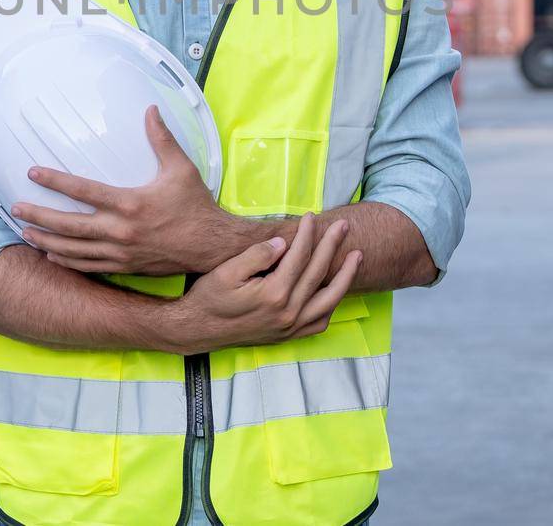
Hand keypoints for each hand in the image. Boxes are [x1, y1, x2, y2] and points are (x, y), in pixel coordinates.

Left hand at [13, 106, 238, 276]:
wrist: (211, 247)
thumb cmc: (196, 206)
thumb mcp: (181, 169)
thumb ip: (162, 139)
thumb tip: (151, 110)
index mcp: (130, 204)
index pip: (84, 191)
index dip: (56, 181)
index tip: (34, 173)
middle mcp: (121, 231)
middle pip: (69, 225)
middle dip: (39, 217)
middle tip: (15, 208)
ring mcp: (121, 252)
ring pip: (74, 249)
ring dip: (47, 241)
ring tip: (24, 232)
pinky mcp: (125, 266)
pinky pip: (89, 266)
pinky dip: (67, 262)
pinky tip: (51, 255)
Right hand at [165, 213, 360, 354]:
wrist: (197, 330)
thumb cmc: (209, 298)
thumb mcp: (226, 271)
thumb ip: (257, 255)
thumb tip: (283, 242)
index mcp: (273, 294)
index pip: (299, 257)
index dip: (308, 234)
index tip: (312, 216)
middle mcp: (287, 313)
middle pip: (318, 274)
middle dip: (332, 246)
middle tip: (343, 226)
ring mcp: (290, 327)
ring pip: (329, 301)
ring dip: (345, 277)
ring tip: (356, 257)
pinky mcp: (287, 336)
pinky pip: (319, 322)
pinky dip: (332, 306)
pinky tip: (336, 290)